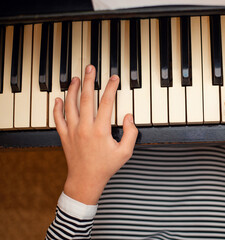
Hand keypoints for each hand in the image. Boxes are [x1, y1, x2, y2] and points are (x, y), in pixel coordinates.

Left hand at [53, 65, 137, 204]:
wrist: (85, 180)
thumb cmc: (105, 167)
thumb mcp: (125, 152)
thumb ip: (131, 133)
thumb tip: (128, 117)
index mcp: (100, 130)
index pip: (106, 102)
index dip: (111, 87)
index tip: (114, 78)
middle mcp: (85, 127)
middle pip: (86, 98)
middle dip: (90, 80)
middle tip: (91, 68)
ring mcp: (72, 131)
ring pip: (70, 105)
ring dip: (73, 90)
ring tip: (76, 78)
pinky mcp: (65, 136)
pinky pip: (58, 118)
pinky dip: (57, 107)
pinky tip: (59, 99)